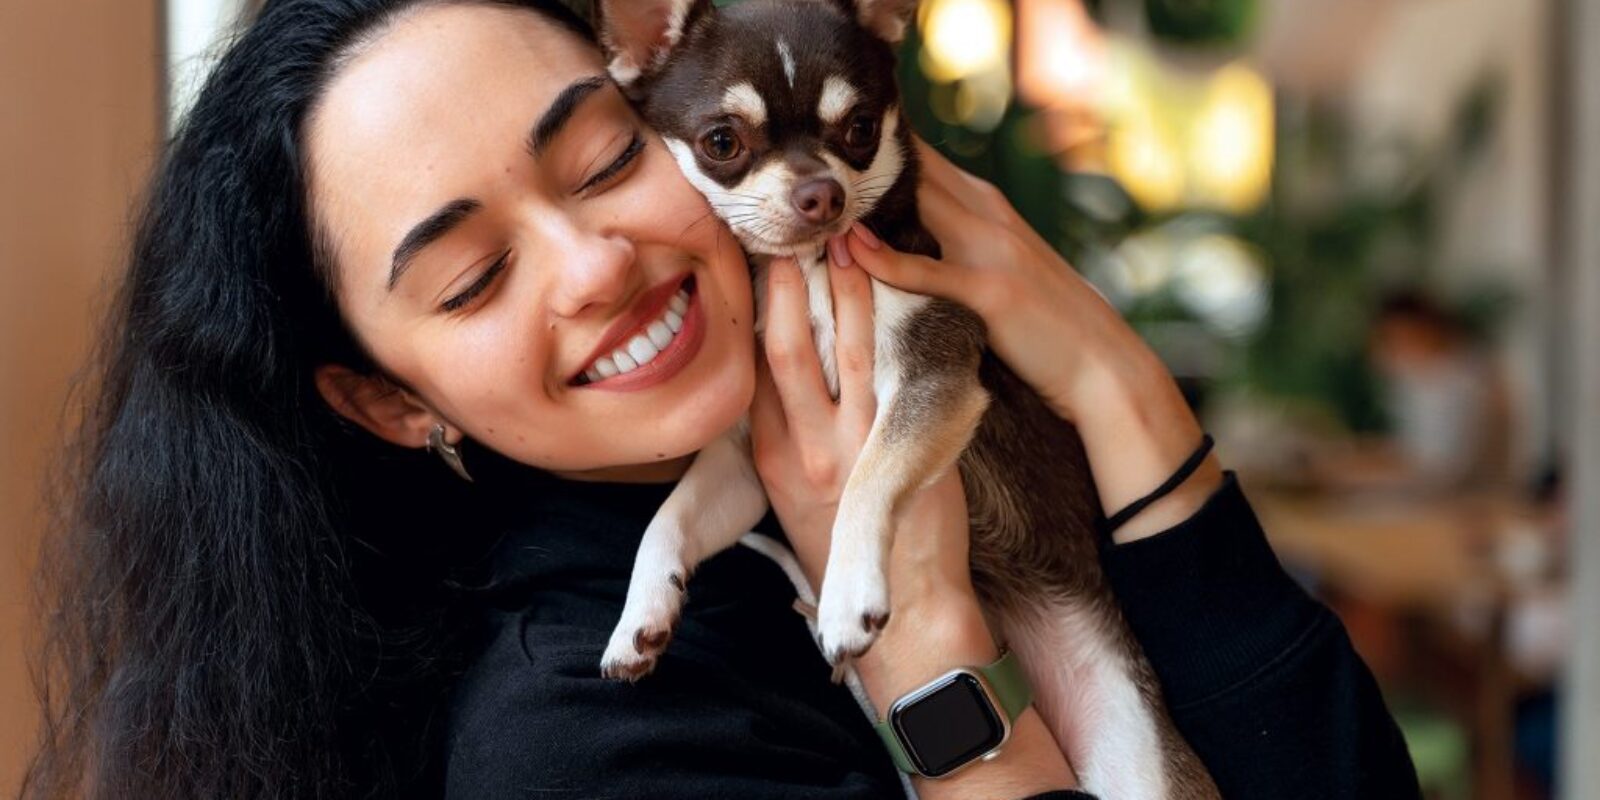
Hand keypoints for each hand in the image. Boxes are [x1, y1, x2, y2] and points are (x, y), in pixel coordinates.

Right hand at [748, 252, 1078, 796]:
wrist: (907, 610)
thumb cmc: (857, 541)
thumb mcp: (807, 483)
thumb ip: (801, 424)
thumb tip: (800, 361)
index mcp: (769, 448)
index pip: (751, 359)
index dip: (752, 301)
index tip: (759, 245)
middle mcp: (794, 445)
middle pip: (775, 344)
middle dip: (779, 278)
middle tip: (790, 215)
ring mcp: (838, 448)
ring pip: (827, 347)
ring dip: (834, 284)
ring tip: (837, 226)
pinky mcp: (883, 452)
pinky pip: (876, 371)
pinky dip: (876, 318)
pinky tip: (885, 274)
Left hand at [832, 139, 1145, 423]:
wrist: (1104, 365)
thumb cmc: (1048, 323)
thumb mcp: (1002, 267)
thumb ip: (960, 242)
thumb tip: (903, 235)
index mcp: (989, 206)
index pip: (925, 161)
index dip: (878, 151)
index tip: (827, 148)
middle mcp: (989, 215)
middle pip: (916, 170)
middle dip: (862, 162)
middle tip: (806, 160)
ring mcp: (991, 249)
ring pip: (917, 206)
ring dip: (864, 201)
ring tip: (813, 197)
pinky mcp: (992, 291)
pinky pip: (928, 270)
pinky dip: (885, 259)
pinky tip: (850, 248)